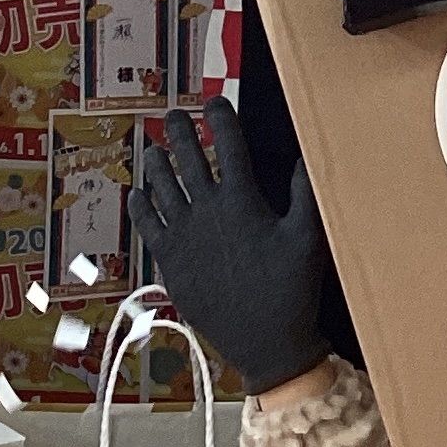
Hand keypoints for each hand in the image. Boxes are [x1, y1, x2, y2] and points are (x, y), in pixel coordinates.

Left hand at [130, 98, 328, 395]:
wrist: (267, 345)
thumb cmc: (292, 292)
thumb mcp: (308, 239)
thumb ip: (305, 193)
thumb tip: (305, 155)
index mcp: (242, 200)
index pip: (228, 144)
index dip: (219, 116)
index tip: (214, 101)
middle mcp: (208, 211)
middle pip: (187, 156)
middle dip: (180, 129)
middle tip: (174, 115)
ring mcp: (183, 236)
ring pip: (161, 185)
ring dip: (156, 161)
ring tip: (153, 147)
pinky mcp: (169, 261)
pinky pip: (147, 224)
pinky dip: (140, 204)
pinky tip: (138, 194)